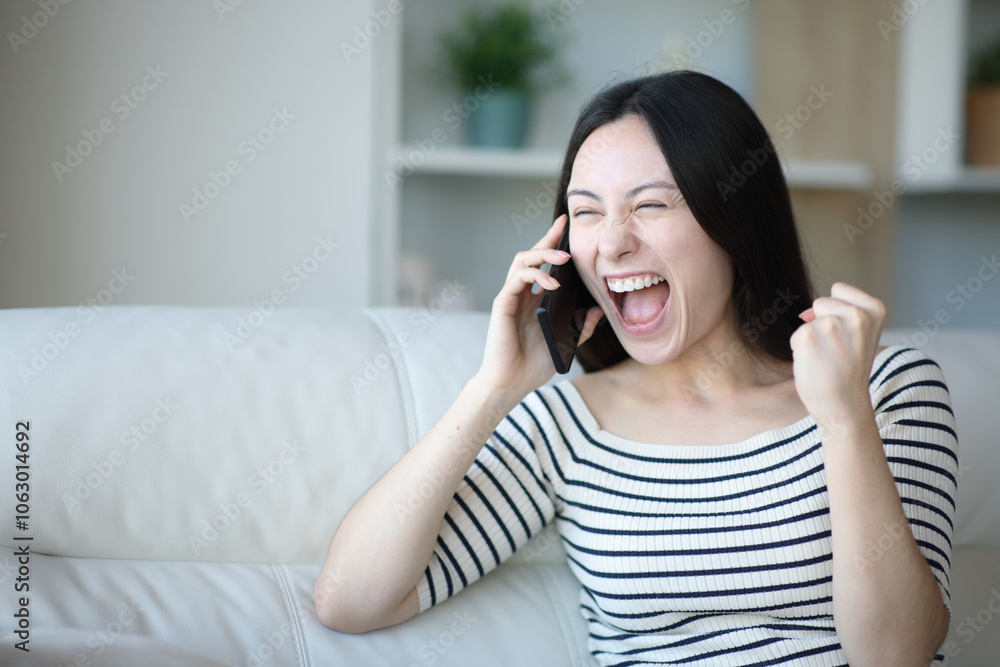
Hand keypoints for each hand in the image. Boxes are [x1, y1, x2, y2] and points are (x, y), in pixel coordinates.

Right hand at [475, 214, 604, 396]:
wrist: (512, 382)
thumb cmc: (534, 364)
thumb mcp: (566, 342)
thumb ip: (581, 327)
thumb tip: (599, 310)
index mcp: (534, 300)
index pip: (543, 265)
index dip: (553, 244)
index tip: (567, 227)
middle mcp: (521, 294)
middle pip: (531, 255)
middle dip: (547, 238)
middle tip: (563, 225)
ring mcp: (511, 297)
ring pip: (522, 261)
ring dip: (543, 253)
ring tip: (564, 256)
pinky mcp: (503, 303)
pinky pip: (518, 279)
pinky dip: (536, 275)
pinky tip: (553, 283)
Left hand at [790, 282, 886, 432]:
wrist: (843, 405)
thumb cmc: (849, 371)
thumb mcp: (860, 335)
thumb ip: (841, 315)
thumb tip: (804, 313)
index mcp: (874, 310)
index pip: (839, 289)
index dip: (836, 311)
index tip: (848, 337)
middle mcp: (855, 315)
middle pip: (821, 302)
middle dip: (822, 323)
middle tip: (837, 352)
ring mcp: (831, 324)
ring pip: (807, 321)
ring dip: (811, 338)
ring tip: (827, 359)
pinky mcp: (808, 336)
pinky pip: (796, 335)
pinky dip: (801, 349)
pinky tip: (817, 365)